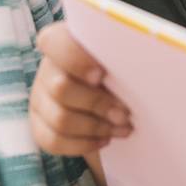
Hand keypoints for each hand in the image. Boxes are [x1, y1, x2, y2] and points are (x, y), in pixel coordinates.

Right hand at [30, 23, 131, 177]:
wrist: (115, 96)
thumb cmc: (124, 72)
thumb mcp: (124, 58)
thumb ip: (124, 56)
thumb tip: (146, 65)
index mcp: (64, 42)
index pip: (54, 43)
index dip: (74, 59)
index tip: (101, 75)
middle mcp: (48, 68)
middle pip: (61, 88)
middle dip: (98, 104)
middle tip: (126, 114)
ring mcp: (40, 97)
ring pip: (60, 119)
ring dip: (96, 127)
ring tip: (123, 128)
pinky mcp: (39, 123)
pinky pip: (53, 141)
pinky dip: (82, 144)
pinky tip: (104, 139)